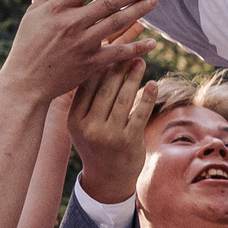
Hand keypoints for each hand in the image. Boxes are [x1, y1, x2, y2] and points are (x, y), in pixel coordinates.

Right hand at [0, 0, 157, 102]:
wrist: (26, 82)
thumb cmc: (27, 45)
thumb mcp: (33, 15)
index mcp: (57, 8)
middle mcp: (71, 23)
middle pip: (109, 2)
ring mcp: (82, 43)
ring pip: (117, 22)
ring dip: (139, 11)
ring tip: (154, 1)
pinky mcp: (90, 63)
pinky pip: (118, 53)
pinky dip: (137, 47)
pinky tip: (153, 42)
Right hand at [68, 58, 157, 204]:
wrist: (107, 179)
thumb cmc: (95, 144)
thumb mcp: (82, 124)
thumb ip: (86, 99)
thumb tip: (97, 62)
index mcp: (74, 120)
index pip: (87, 86)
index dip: (99, 65)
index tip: (109, 48)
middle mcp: (89, 128)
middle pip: (105, 89)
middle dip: (118, 67)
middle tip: (129, 51)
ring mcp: (109, 136)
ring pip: (123, 98)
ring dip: (133, 77)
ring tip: (140, 61)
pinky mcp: (128, 142)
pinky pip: (139, 114)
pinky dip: (147, 97)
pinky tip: (153, 84)